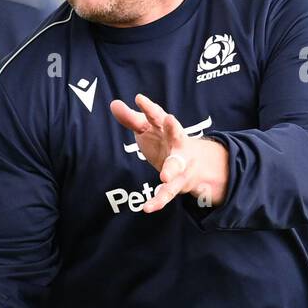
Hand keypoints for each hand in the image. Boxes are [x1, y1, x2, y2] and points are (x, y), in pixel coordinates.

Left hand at [110, 93, 228, 213]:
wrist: (193, 164)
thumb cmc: (163, 141)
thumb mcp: (147, 128)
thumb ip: (131, 118)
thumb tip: (113, 104)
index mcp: (167, 128)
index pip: (157, 115)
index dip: (149, 107)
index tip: (139, 99)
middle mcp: (177, 144)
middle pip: (177, 135)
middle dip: (174, 128)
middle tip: (171, 120)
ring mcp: (180, 164)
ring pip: (176, 168)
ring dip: (171, 171)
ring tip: (164, 177)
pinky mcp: (178, 184)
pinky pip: (168, 194)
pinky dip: (159, 201)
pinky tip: (148, 208)